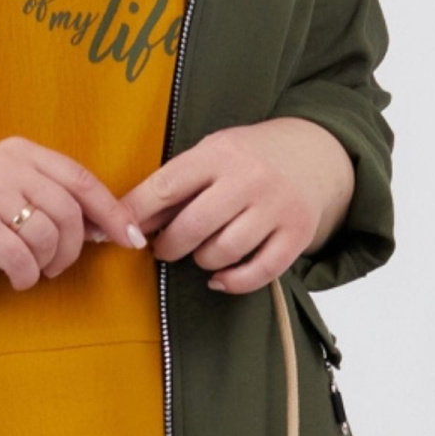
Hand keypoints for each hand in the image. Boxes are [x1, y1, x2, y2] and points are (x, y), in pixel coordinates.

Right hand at [0, 136, 147, 291]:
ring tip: (33, 269)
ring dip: (48, 263)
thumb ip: (47, 196)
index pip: (81, 179)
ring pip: (48, 236)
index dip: (112, 212)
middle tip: (59, 265)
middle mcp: (8, 165)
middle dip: (73, 248)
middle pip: (70, 211)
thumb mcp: (4, 186)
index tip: (130, 238)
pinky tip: (16, 277)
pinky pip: (22, 258)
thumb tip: (104, 226)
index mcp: (20, 151)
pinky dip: (26, 276)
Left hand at [119, 117, 354, 292]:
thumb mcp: (210, 155)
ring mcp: (277, 206)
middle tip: (164, 248)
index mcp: (220, 153)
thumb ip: (173, 186)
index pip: (167, 186)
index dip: (136, 213)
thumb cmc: (247, 159)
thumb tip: (124, 223)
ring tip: (200, 252)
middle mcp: (250, 178)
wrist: (313, 154)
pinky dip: (233, 282)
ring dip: (202, 261)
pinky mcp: (297, 233)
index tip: (121, 232)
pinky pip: (259, 272)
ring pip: (223, 251)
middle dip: (169, 245)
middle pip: (193, 226)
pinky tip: (220, 278)